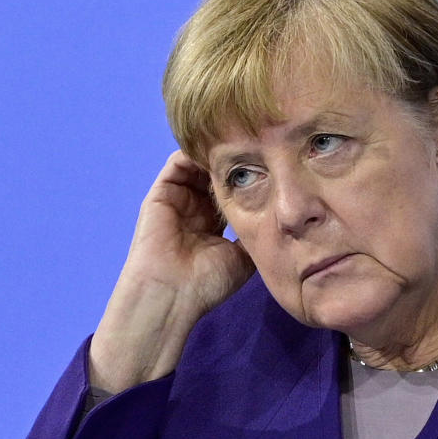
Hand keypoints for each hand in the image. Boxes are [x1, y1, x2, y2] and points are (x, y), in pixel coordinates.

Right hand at [89, 151, 254, 392]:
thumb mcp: (242, 257)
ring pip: (198, 166)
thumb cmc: (206, 283)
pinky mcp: (161, 192)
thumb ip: (255, 233)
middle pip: (216, 176)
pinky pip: (178, 162)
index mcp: (213, 225)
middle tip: (259, 148)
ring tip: (240, 145)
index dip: (250, 180)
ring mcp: (178, 199)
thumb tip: (276, 215)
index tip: (272, 168)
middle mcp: (195, 209)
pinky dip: (195, 152)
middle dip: (236, 163)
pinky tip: (217, 150)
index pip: (232, 193)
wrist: (172, 293)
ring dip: (217, 155)